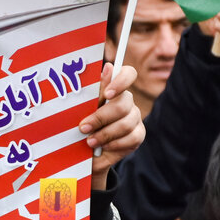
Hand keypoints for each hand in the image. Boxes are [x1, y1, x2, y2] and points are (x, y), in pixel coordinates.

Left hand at [81, 63, 143, 187]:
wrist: (84, 153)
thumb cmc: (82, 125)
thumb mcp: (82, 108)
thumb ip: (95, 90)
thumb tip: (108, 67)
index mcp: (114, 89)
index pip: (128, 74)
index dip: (121, 81)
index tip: (107, 94)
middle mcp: (127, 101)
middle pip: (123, 104)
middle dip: (101, 117)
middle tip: (83, 127)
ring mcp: (135, 118)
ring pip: (126, 123)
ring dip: (105, 134)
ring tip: (89, 141)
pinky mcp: (138, 135)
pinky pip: (131, 138)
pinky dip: (114, 144)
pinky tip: (103, 146)